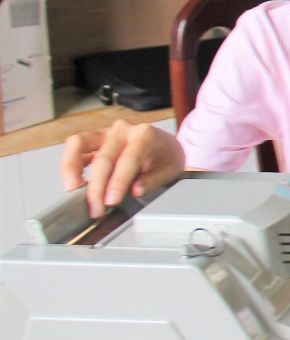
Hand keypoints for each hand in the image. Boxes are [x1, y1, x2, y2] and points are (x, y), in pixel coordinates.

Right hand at [61, 119, 184, 217]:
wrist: (165, 144)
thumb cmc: (167, 156)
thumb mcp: (170, 169)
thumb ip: (153, 180)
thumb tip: (135, 190)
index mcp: (145, 135)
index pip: (128, 159)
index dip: (118, 182)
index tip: (111, 201)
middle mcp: (122, 130)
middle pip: (103, 158)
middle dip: (97, 187)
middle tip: (96, 208)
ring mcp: (105, 133)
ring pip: (78, 143)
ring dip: (71, 167)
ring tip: (72, 188)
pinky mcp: (94, 140)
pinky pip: (75, 147)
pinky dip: (70, 164)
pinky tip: (72, 182)